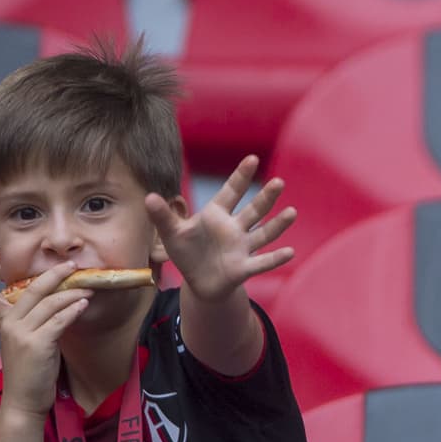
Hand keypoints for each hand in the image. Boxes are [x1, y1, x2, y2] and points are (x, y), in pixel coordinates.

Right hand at [0, 256, 91, 416]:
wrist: (24, 401)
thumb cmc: (29, 372)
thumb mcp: (25, 342)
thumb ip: (33, 323)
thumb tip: (57, 302)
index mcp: (4, 323)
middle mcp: (10, 325)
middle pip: (31, 290)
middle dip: (54, 275)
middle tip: (72, 265)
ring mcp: (23, 334)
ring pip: (50, 303)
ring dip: (73, 293)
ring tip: (89, 289)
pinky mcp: (38, 344)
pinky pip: (59, 320)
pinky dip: (73, 310)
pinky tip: (84, 305)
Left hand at [145, 155, 295, 302]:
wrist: (199, 282)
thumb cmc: (187, 253)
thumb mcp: (171, 233)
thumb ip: (162, 216)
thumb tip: (148, 197)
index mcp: (216, 215)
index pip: (230, 192)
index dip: (240, 176)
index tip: (252, 158)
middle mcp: (234, 229)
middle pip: (253, 210)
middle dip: (266, 197)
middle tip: (279, 183)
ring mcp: (241, 248)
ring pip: (263, 234)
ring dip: (278, 225)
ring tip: (292, 212)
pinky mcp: (243, 268)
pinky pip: (261, 262)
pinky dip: (275, 258)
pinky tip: (290, 252)